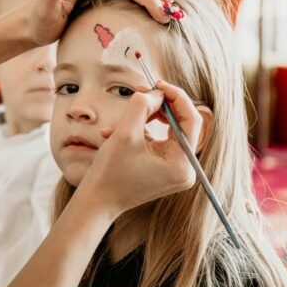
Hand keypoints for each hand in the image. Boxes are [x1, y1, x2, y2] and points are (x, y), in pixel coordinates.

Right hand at [78, 81, 199, 216]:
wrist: (96, 202)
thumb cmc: (110, 173)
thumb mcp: (125, 132)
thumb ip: (142, 105)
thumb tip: (156, 92)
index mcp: (182, 164)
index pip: (191, 119)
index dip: (176, 97)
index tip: (157, 84)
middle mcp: (184, 168)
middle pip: (180, 123)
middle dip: (157, 107)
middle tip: (140, 93)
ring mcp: (174, 169)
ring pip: (165, 129)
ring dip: (142, 119)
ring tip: (118, 124)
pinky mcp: (162, 167)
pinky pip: (157, 139)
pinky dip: (138, 131)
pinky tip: (115, 135)